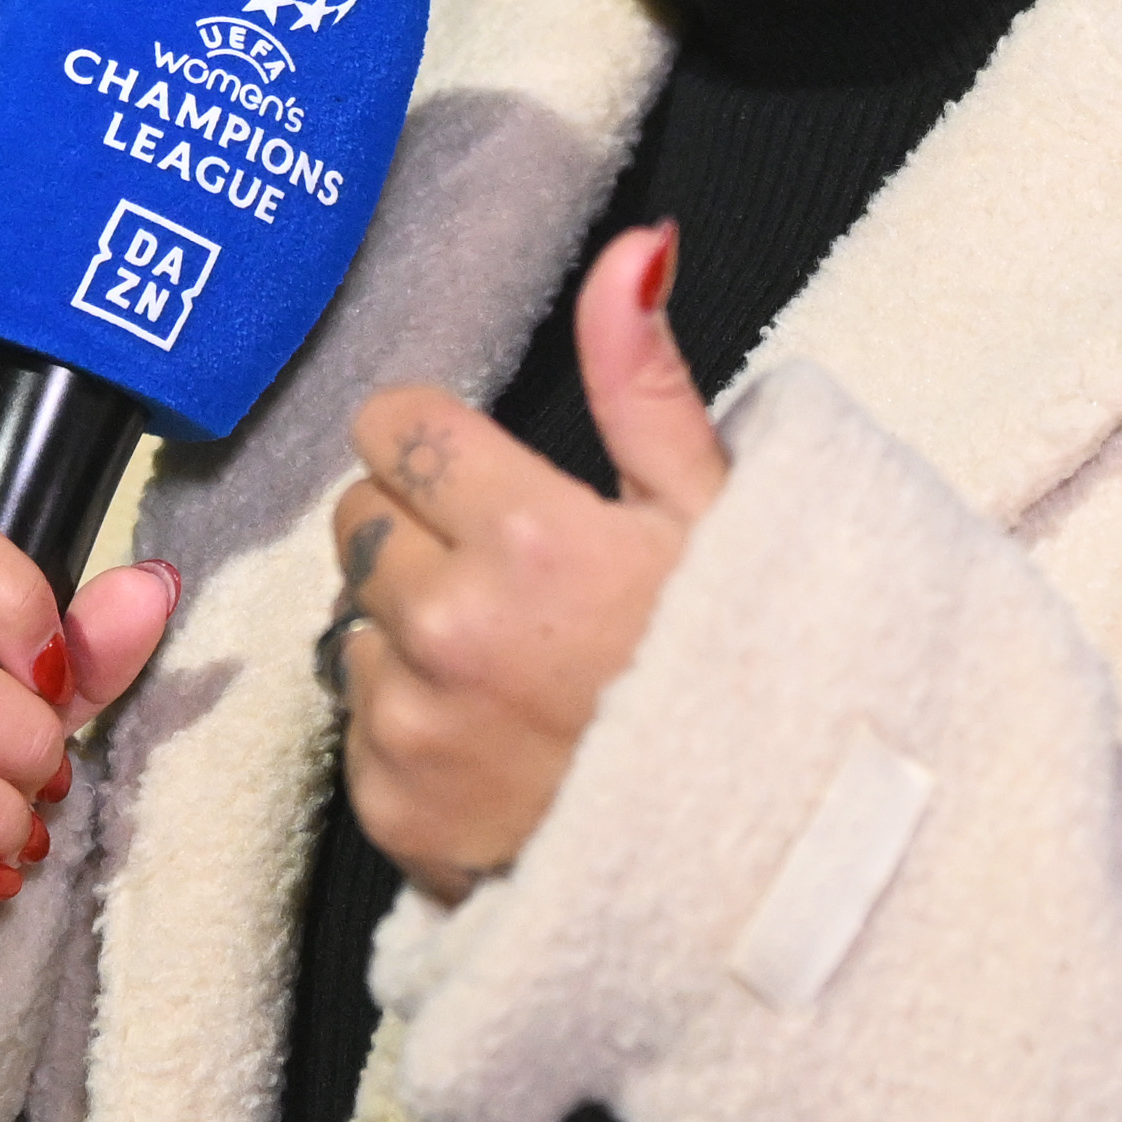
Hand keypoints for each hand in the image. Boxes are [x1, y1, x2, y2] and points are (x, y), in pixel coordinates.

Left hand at [330, 220, 725, 899]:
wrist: (766, 873)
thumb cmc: (755, 682)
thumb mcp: (718, 515)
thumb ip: (645, 378)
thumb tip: (633, 248)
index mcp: (527, 537)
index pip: (392, 427)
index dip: (440, 444)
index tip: (490, 478)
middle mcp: (449, 629)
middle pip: (359, 520)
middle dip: (421, 532)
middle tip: (520, 580)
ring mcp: (413, 728)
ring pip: (355, 626)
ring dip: (413, 634)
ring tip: (522, 672)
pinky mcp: (394, 812)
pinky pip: (361, 730)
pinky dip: (414, 729)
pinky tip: (504, 742)